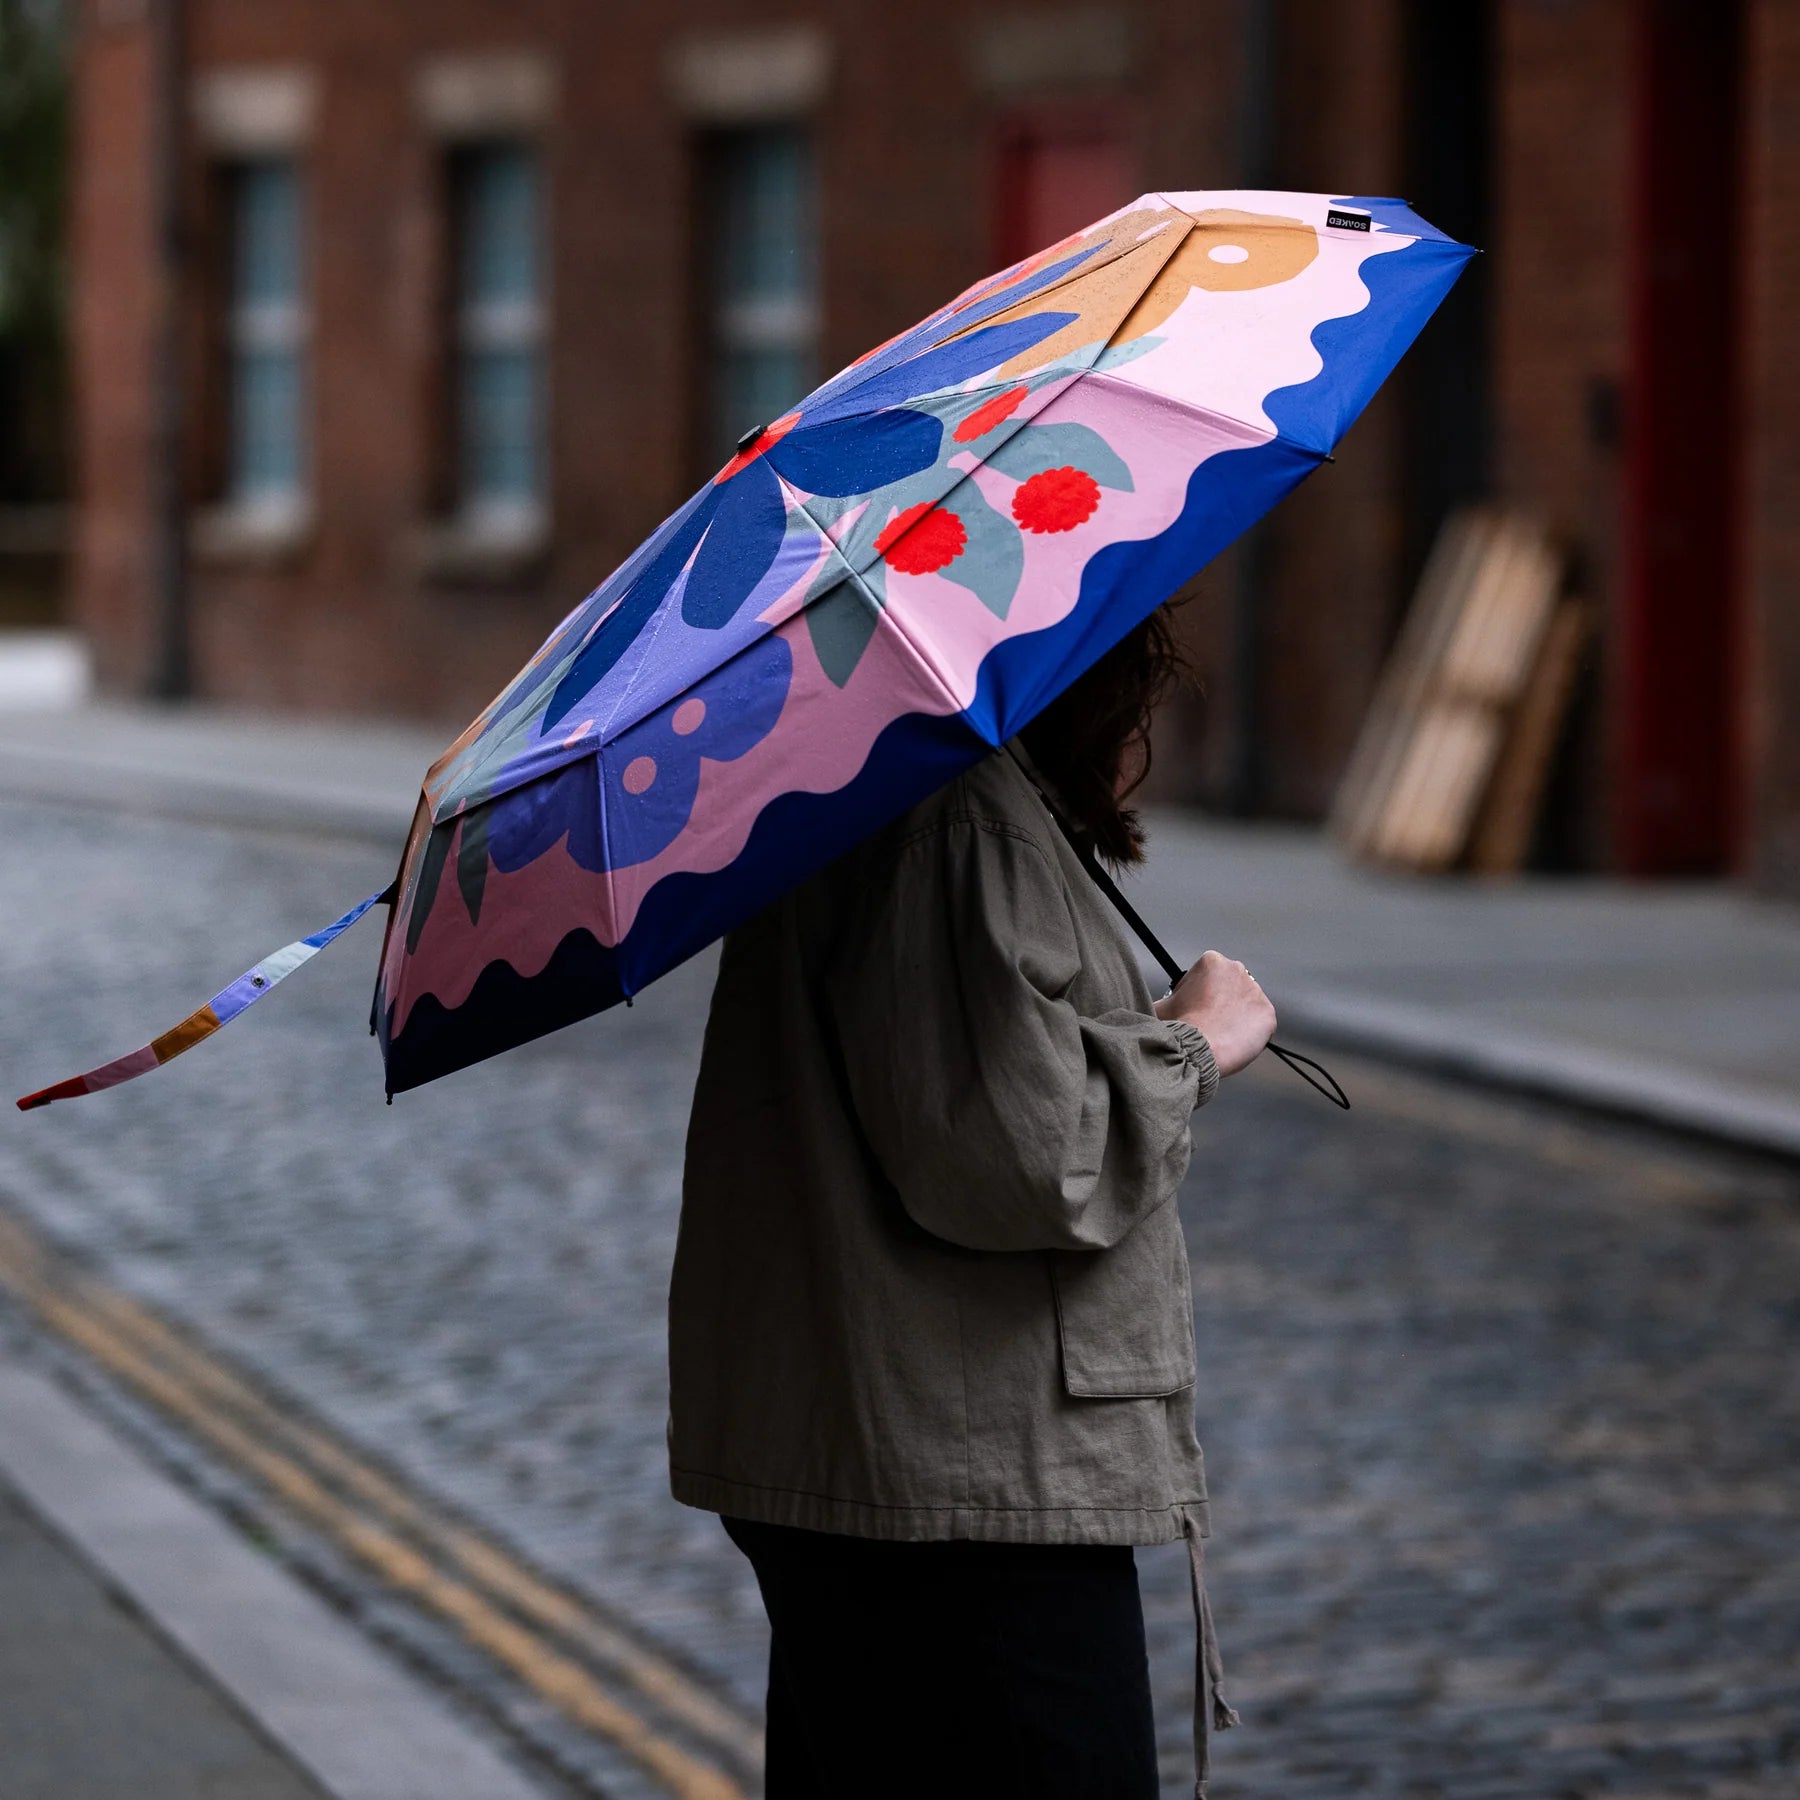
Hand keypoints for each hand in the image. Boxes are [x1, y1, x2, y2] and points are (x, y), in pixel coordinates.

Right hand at [1153, 950, 1275, 1076]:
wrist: (1197, 1048)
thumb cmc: (1179, 1026)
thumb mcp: (1162, 1005)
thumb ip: (1169, 998)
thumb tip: (1162, 1005)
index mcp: (1212, 962)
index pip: (1209, 975)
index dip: (1200, 993)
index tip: (1195, 1007)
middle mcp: (1237, 971)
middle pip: (1231, 986)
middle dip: (1222, 1002)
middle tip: (1209, 1020)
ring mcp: (1255, 992)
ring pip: (1246, 1005)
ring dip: (1237, 1016)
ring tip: (1221, 1034)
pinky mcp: (1267, 1014)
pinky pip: (1260, 1023)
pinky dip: (1250, 1033)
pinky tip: (1234, 1041)